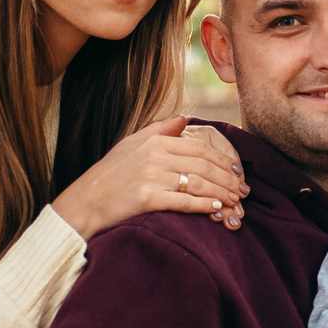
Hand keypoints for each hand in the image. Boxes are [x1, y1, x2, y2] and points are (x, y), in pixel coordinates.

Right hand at [50, 116, 247, 240]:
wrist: (83, 202)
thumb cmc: (108, 175)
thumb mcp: (131, 144)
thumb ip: (159, 129)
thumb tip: (184, 118)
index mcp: (154, 141)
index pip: (199, 147)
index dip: (222, 159)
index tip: (237, 170)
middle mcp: (154, 155)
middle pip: (203, 165)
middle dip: (227, 178)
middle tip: (243, 190)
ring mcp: (151, 176)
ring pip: (197, 182)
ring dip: (221, 192)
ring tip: (235, 202)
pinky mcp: (146, 198)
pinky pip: (183, 201)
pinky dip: (202, 204)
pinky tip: (215, 208)